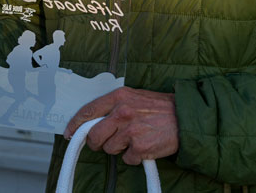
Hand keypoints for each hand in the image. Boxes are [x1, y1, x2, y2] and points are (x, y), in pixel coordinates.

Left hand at [63, 87, 177, 164]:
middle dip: (96, 142)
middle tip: (104, 143)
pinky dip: (134, 156)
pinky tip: (144, 146)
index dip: (75, 124)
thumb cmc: (159, 107)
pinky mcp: (140, 147)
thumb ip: (113, 105)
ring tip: (133, 139)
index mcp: (118, 97)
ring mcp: (130, 131)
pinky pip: (127, 158)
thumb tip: (93, 120)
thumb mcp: (133, 97)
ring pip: (110, 148)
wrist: (186, 118)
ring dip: (119, 148)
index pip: (87, 111)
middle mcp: (122, 112)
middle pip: (94, 135)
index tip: (69, 133)